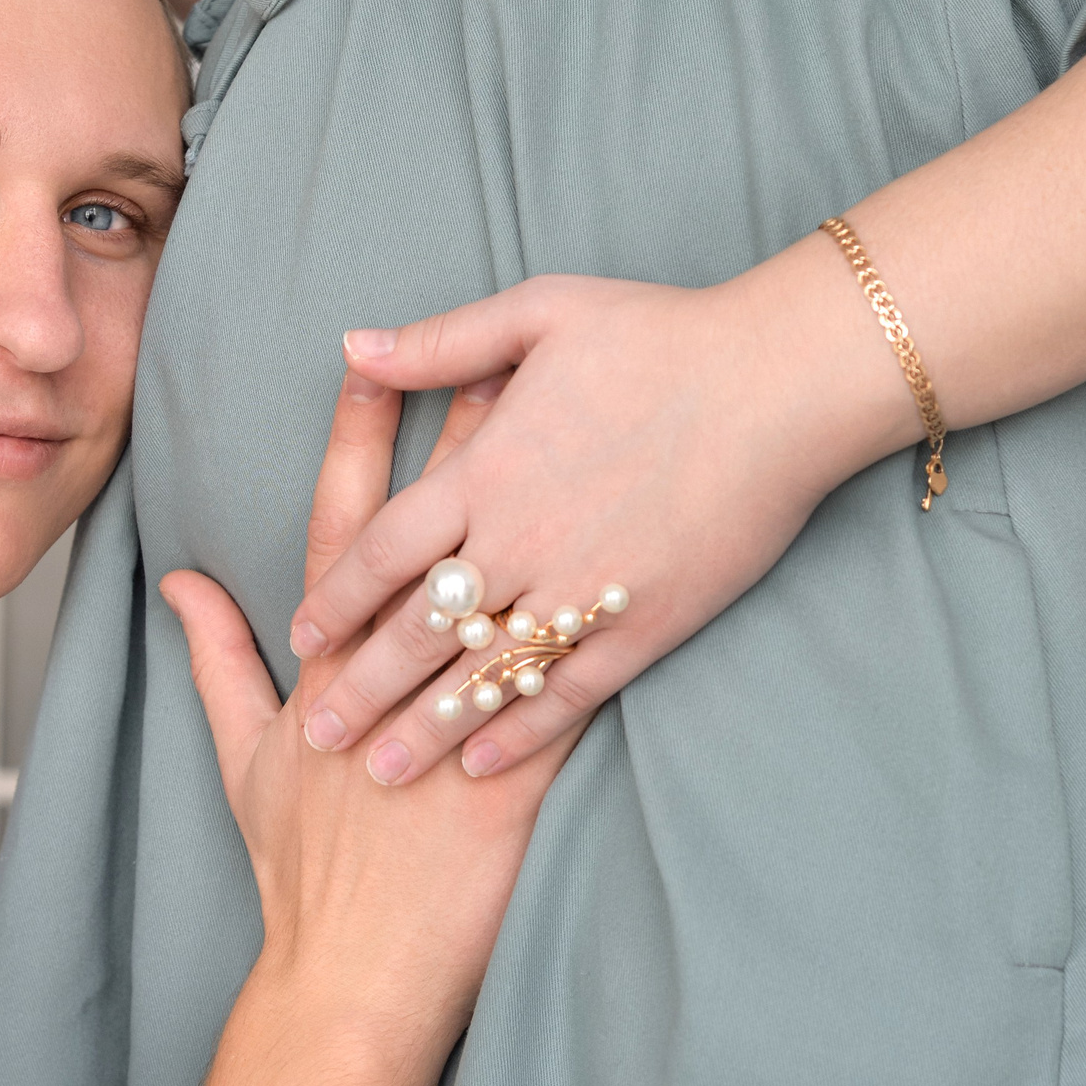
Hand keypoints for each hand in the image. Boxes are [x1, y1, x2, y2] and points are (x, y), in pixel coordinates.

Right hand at [159, 369, 579, 1056]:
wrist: (352, 975)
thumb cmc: (298, 868)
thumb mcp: (241, 755)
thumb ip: (214, 659)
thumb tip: (182, 580)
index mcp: (327, 663)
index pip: (345, 527)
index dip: (357, 439)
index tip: (376, 360)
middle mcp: (390, 675)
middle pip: (434, 537)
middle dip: (461, 444)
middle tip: (496, 352)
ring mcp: (456, 722)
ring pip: (505, 594)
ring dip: (545, 515)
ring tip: (586, 436)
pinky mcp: (516, 775)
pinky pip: (563, 688)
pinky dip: (598, 630)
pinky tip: (648, 569)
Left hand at [283, 254, 920, 787]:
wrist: (781, 381)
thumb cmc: (662, 335)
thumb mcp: (539, 312)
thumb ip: (440, 342)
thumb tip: (354, 349)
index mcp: (485, 472)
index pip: (381, 550)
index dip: (337, 597)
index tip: (304, 633)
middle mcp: (521, 540)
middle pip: (417, 632)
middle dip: (363, 688)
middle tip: (323, 734)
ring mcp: (582, 590)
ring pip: (484, 676)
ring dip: (427, 728)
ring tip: (382, 774)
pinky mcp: (645, 623)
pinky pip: (568, 693)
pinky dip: (521, 731)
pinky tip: (483, 760)